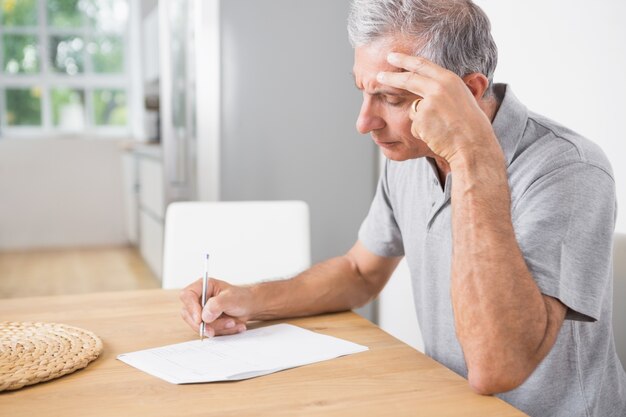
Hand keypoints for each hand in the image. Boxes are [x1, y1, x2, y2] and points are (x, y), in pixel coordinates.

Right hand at [179, 277, 252, 336]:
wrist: (249, 307)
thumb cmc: (241, 298)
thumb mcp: (231, 298)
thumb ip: (217, 304)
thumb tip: (204, 316)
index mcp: (203, 286)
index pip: (187, 295)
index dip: (191, 308)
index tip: (200, 319)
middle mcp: (199, 298)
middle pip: (189, 314)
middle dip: (205, 323)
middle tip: (220, 326)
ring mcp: (201, 311)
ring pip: (198, 325)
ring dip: (217, 327)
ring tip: (233, 322)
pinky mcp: (206, 322)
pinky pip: (207, 331)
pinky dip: (221, 331)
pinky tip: (233, 325)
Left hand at [376, 52, 497, 164]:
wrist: (473, 144)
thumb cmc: (469, 125)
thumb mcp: (460, 98)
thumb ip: (442, 90)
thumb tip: (422, 89)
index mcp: (449, 79)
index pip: (422, 64)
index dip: (405, 59)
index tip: (392, 56)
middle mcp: (438, 87)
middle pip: (408, 79)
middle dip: (391, 77)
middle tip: (378, 75)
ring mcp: (428, 103)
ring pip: (414, 110)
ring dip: (422, 121)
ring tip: (441, 128)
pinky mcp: (421, 119)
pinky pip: (415, 126)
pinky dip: (422, 132)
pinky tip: (437, 135)